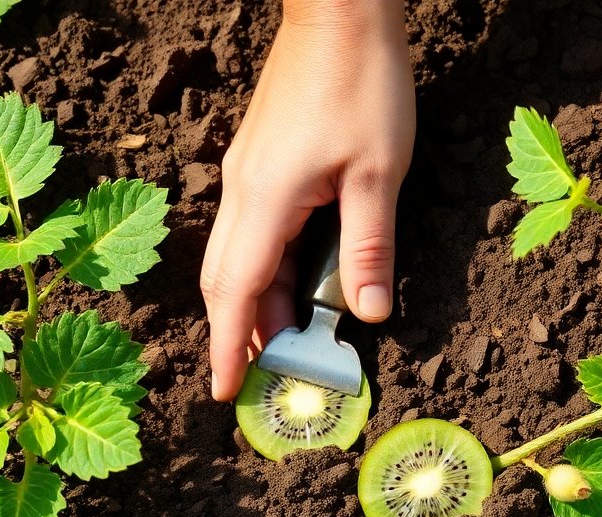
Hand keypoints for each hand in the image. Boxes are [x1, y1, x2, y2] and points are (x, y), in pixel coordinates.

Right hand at [201, 0, 414, 400]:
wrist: (340, 11)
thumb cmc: (362, 85)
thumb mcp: (378, 175)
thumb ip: (369, 250)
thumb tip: (369, 316)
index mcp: (265, 200)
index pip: (236, 292)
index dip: (230, 348)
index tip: (224, 393)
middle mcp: (244, 191)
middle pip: (228, 280)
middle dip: (243, 333)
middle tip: (267, 379)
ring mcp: (250, 174)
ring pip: (241, 256)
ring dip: (261, 302)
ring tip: (292, 341)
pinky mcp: (264, 161)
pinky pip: (255, 231)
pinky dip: (269, 268)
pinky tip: (299, 281)